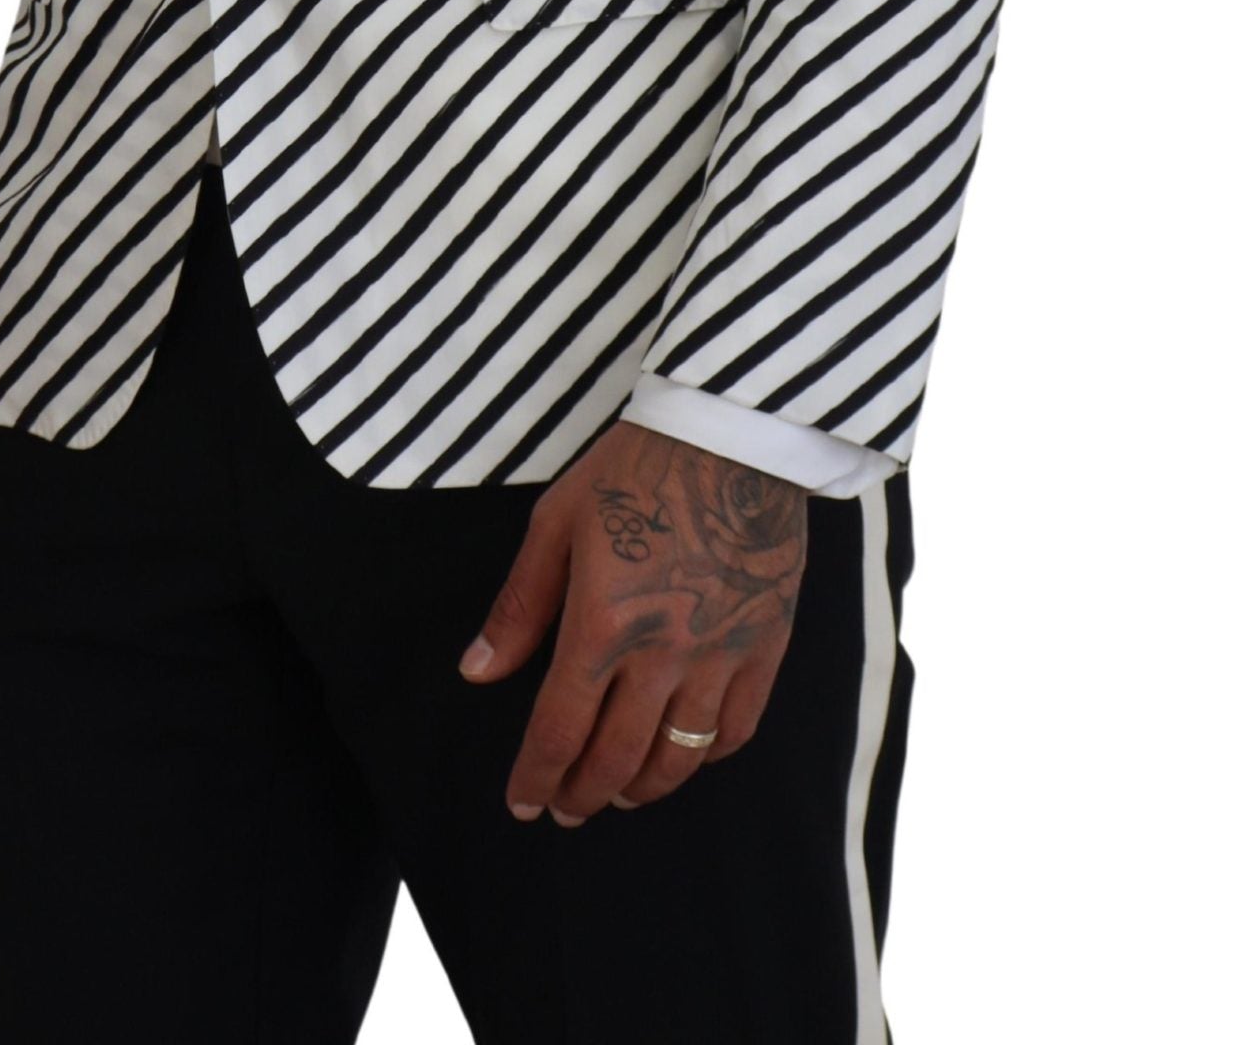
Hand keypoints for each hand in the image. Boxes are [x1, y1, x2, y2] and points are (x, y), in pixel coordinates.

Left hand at [460, 419, 805, 821]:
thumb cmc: (632, 469)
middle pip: (617, 758)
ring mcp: (720, 656)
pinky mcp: (765, 645)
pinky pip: (737, 729)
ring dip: (642, 788)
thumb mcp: (556, 524)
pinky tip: (685, 757)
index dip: (537, 778)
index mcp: (602, 625)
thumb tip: (476, 672)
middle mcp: (662, 655)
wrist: (729, 435)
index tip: (523, 803)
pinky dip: (706, 758)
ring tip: (619, 793)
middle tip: (566, 808)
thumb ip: (520, 607)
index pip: (560, 732)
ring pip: (678, 758)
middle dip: (583, 793)